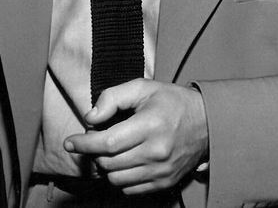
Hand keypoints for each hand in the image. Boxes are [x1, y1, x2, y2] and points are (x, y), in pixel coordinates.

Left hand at [63, 79, 207, 194]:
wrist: (207, 123)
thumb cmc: (172, 102)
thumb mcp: (142, 87)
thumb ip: (112, 98)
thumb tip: (90, 117)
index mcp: (149, 126)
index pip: (107, 143)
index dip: (83, 144)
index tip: (69, 142)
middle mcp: (156, 153)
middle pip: (108, 163)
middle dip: (92, 152)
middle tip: (93, 139)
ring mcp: (161, 171)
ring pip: (116, 179)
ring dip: (105, 166)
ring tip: (107, 150)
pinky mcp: (165, 182)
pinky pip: (130, 189)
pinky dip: (120, 178)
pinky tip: (121, 161)